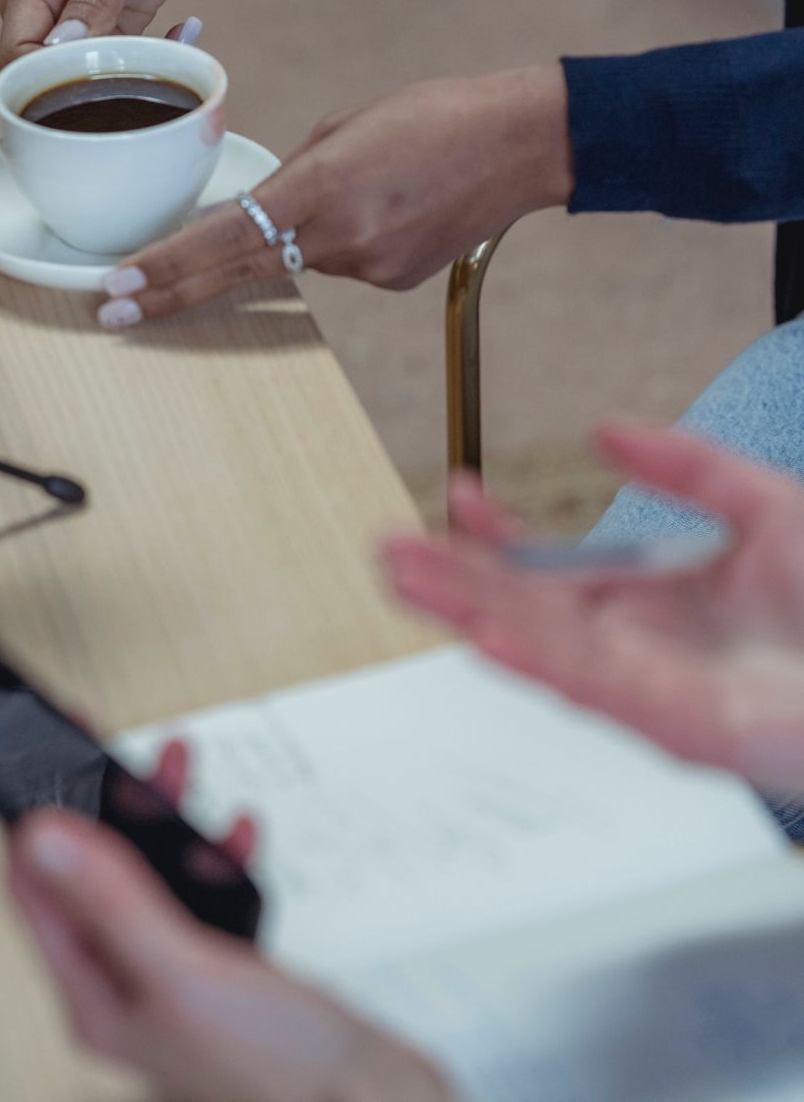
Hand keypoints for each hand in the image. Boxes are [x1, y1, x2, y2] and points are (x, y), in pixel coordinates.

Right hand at [0, 0, 228, 64]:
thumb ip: (95, 0)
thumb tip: (62, 45)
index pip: (15, 52)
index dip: (46, 79)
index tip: (95, 79)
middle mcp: (43, 3)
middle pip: (40, 70)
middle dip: (88, 82)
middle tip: (140, 66)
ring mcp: (70, 18)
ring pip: (78, 72)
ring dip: (124, 70)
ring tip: (171, 44)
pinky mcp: (101, 28)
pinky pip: (110, 62)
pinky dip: (145, 59)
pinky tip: (181, 33)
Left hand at [9, 744, 453, 1101]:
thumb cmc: (277, 1075)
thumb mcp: (182, 969)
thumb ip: (112, 899)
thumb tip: (44, 837)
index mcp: (98, 996)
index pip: (35, 893)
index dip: (34, 822)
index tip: (42, 760)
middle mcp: (130, 987)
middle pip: (93, 875)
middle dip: (107, 805)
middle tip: (116, 752)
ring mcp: (179, 979)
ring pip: (150, 876)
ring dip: (163, 819)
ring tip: (177, 770)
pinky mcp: (227, 972)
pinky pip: (205, 894)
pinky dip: (218, 853)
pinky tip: (235, 835)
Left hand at [98, 66, 571, 326]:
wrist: (521, 144)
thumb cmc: (435, 115)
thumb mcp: (343, 127)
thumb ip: (292, 175)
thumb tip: (258, 211)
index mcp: (318, 187)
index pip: (219, 239)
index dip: (162, 267)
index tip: (117, 287)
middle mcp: (338, 238)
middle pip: (234, 272)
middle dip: (170, 291)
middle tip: (114, 308)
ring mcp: (369, 267)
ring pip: (300, 258)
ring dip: (299, 234)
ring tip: (367, 184)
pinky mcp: (393, 280)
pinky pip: (343, 261)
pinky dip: (345, 237)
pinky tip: (388, 204)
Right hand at [382, 421, 803, 794]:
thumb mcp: (765, 506)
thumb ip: (688, 467)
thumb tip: (608, 431)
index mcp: (652, 599)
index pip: (550, 567)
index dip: (498, 534)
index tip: (456, 492)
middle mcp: (639, 647)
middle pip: (526, 609)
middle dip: (454, 580)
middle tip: (390, 546)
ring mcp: (652, 688)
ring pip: (542, 648)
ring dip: (471, 615)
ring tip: (411, 582)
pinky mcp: (680, 724)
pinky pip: (593, 691)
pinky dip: (536, 662)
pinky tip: (488, 635)